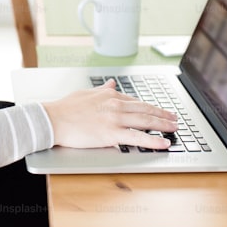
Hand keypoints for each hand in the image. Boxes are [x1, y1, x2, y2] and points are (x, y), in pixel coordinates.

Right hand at [41, 79, 177, 149]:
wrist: (52, 119)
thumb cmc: (65, 108)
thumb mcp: (85, 93)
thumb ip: (101, 90)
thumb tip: (111, 84)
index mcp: (109, 95)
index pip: (135, 101)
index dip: (150, 107)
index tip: (159, 111)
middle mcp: (115, 104)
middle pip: (145, 110)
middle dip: (163, 114)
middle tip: (174, 118)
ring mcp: (114, 119)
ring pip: (146, 121)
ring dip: (163, 125)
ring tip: (174, 128)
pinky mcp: (111, 133)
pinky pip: (138, 137)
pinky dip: (153, 140)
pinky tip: (163, 143)